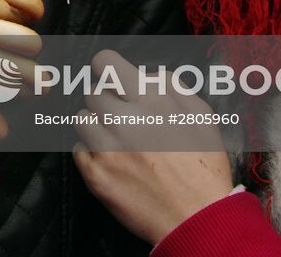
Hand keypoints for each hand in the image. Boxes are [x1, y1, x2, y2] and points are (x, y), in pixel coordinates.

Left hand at [72, 51, 234, 245]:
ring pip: (81, 118)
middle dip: (107, 102)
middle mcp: (124, 119)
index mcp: (150, 99)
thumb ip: (171, 84)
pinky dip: (91, 152)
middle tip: (124, 118)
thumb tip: (145, 74)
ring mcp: (107, 148)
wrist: (197, 218)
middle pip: (92, 92)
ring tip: (117, 140)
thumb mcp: (200, 114)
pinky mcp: (96, 176)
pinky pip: (78, 149)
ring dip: (96, 125)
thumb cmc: (202, 166)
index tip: (112, 78)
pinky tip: (113, 159)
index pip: (105, 62)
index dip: (107, 69)